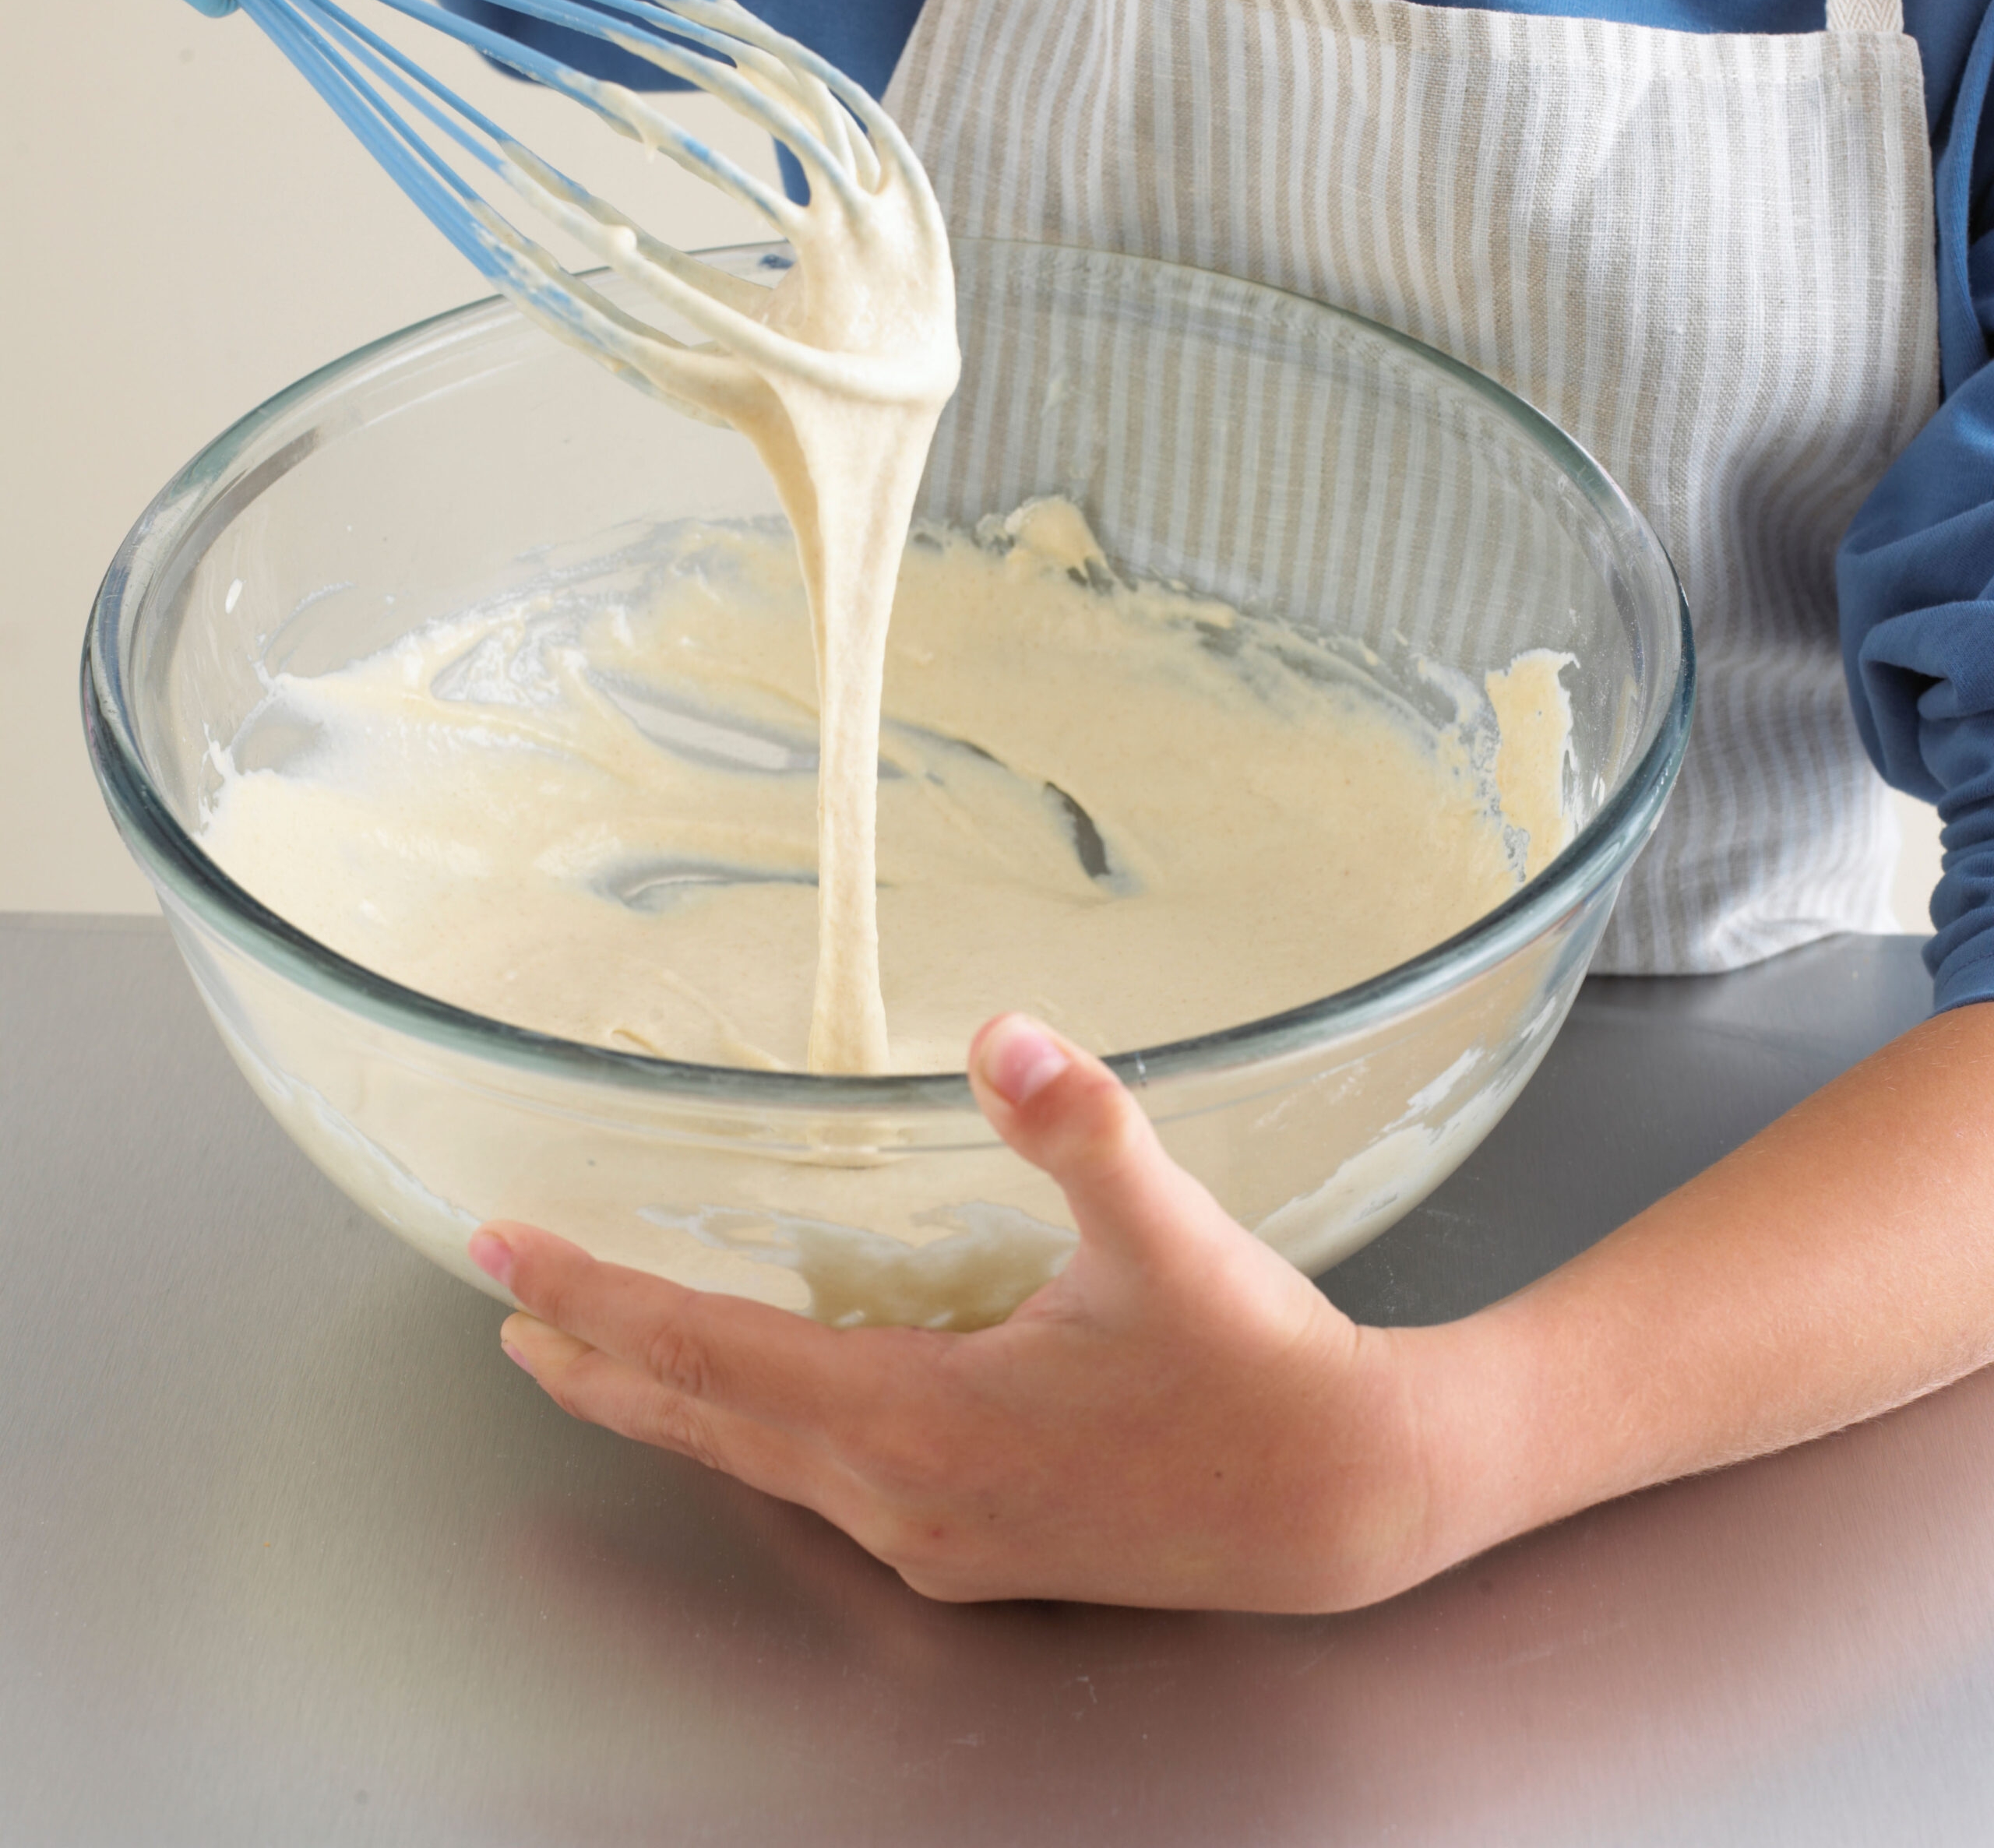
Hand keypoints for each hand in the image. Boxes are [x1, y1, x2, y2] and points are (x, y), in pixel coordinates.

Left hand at [470, 1014, 1447, 1611]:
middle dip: (593, 1361)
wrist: (1347, 1499)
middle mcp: (903, 1500)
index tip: (501, 1253)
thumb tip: (1007, 1033)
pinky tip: (754, 1410)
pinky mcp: (975, 1551)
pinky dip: (748, 1434)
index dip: (593, 1296)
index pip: (708, 1353)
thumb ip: (1082, 1129)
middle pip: (704, 1422)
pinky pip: (817, 1488)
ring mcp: (935, 1540)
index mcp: (919, 1421)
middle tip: (506, 1312)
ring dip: (664, 1401)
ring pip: (753, 1465)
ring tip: (589, 1358)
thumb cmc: (1258, 1368)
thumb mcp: (1170, 1237)